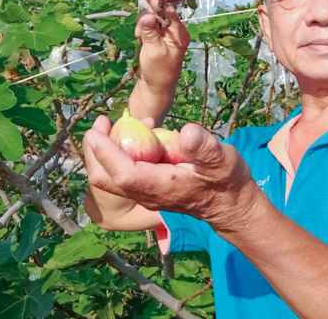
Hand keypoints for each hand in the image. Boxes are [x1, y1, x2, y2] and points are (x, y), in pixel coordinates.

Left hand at [82, 120, 263, 234]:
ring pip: (112, 177)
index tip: (95, 130)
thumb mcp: (223, 160)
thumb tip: (186, 131)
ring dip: (107, 150)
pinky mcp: (150, 189)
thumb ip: (205, 148)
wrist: (232, 206)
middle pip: (106, 179)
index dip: (106, 153)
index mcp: (162, 187)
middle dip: (96, 152)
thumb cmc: (228, 182)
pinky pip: (125, 173)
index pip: (123, 173)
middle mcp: (148, 195)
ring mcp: (147, 194)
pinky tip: (140, 133)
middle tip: (100, 121)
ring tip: (121, 121)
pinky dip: (121, 153)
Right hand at [135, 0, 189, 92]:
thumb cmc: (158, 71)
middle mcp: (174, 31)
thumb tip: (147, 14)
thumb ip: (150, 31)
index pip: (169, 10)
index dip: (158, 0)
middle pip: (159, 12)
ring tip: (140, 39)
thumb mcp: (154, 50)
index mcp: (179, 33)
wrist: (155, 88)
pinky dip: (142, 31)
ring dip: (142, 25)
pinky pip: (148, 27)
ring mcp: (165, 35)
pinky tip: (140, 40)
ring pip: (151, 19)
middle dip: (147, 17)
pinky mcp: (157, 39)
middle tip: (140, 28)